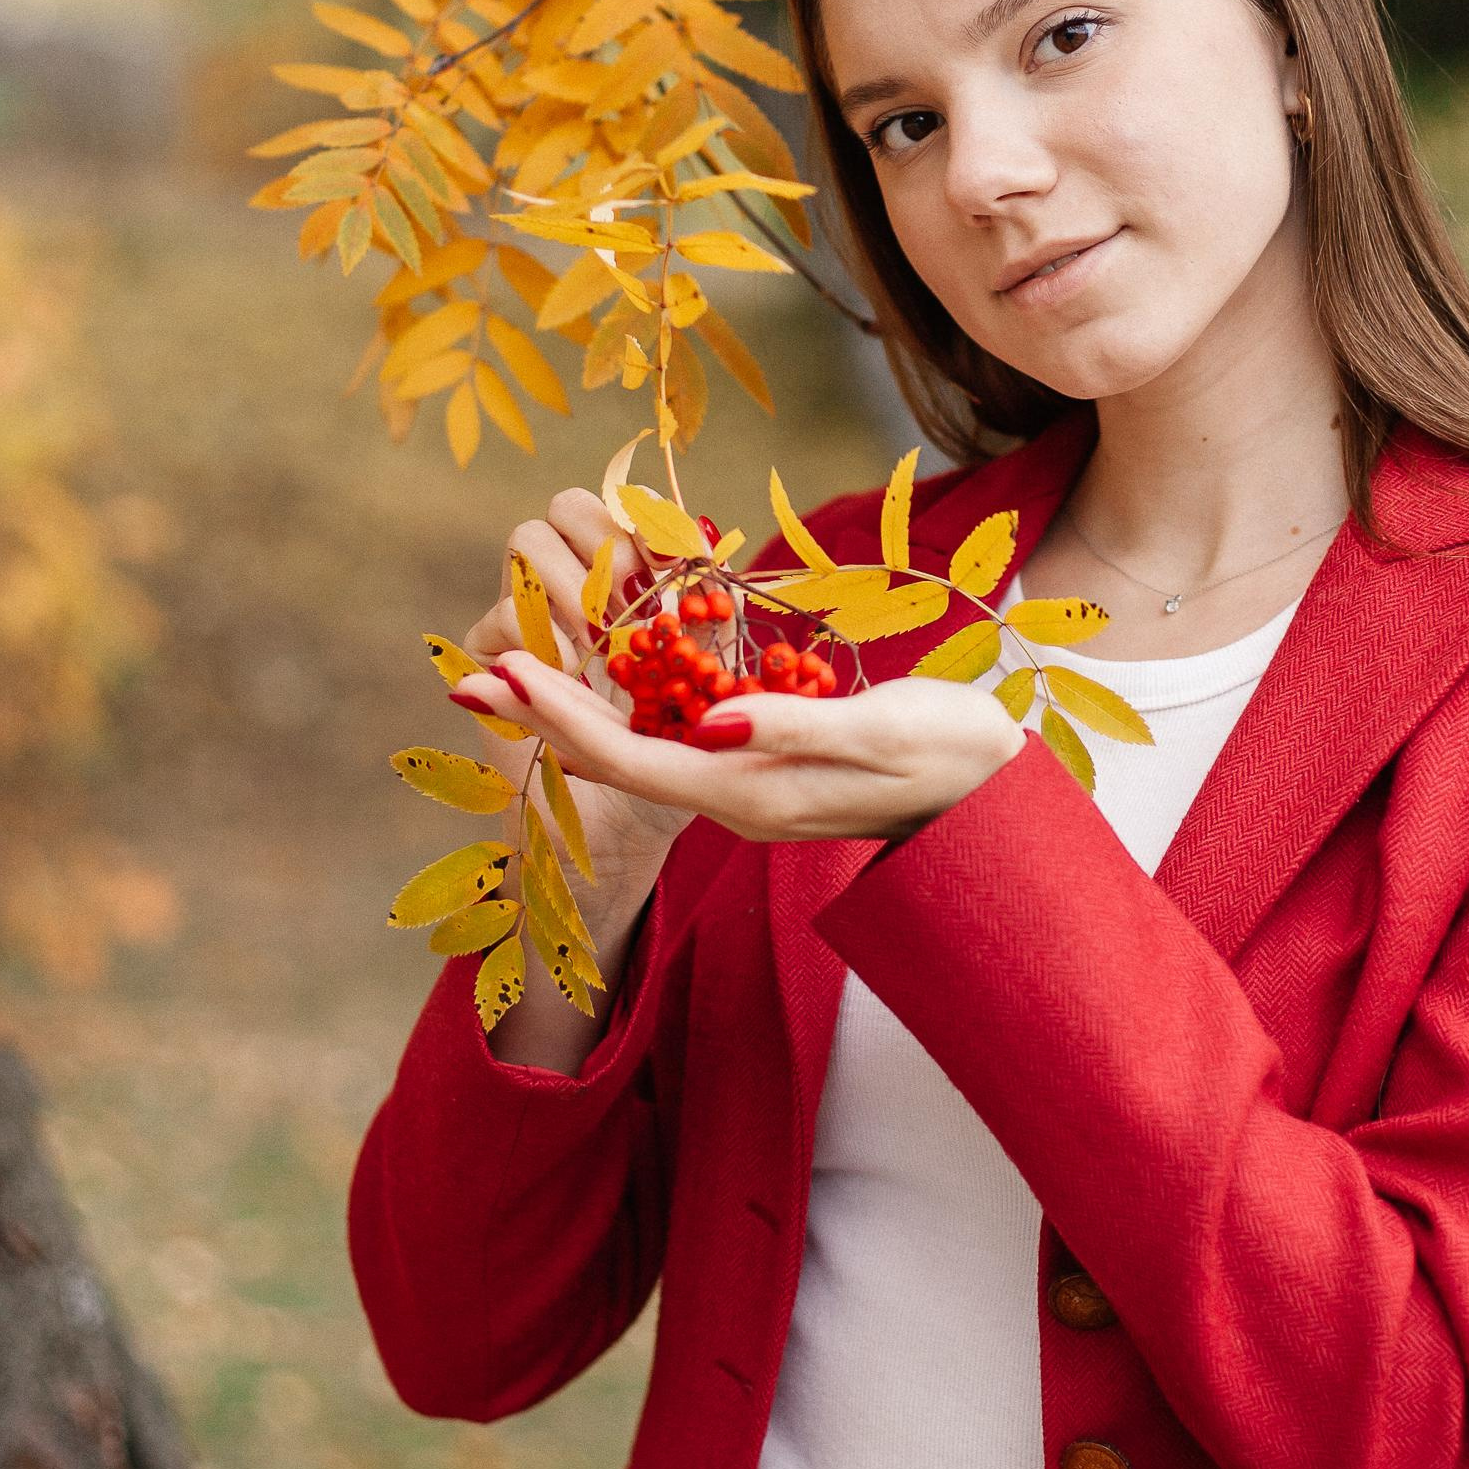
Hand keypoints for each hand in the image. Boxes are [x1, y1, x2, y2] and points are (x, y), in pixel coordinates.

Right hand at [456, 488, 688, 921]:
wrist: (626, 823)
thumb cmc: (678, 750)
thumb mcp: (713, 678)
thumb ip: (714, 618)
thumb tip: (714, 550)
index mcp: (629, 577)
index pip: (629, 508)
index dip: (651, 519)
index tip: (682, 556)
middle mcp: (572, 584)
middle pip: (568, 505)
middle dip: (604, 537)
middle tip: (637, 593)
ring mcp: (525, 617)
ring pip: (526, 542)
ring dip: (571, 579)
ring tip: (606, 635)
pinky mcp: (488, 661)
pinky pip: (503, 616)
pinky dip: (545, 639)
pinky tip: (577, 673)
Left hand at [457, 654, 1027, 846]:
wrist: (999, 793)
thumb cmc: (952, 751)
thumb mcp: (881, 731)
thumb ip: (793, 728)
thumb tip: (710, 722)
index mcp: (752, 793)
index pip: (629, 756)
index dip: (558, 715)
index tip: (498, 671)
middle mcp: (736, 801)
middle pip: (616, 759)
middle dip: (541, 716)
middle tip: (470, 672)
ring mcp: (749, 792)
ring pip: (640, 752)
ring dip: (574, 712)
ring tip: (516, 667)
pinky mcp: (765, 772)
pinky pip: (674, 745)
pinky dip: (626, 709)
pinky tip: (606, 676)